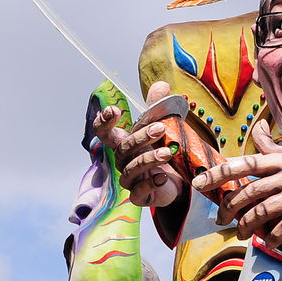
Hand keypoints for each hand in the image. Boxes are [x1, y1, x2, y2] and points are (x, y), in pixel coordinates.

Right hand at [93, 80, 184, 207]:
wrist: (178, 181)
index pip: (105, 133)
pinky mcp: (141, 196)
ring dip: (148, 159)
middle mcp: (123, 161)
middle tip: (160, 128)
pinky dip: (150, 184)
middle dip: (140, 137)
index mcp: (125, 143)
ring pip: (131, 169)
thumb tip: (161, 85)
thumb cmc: (163, 151)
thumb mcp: (163, 129)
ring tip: (168, 152)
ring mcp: (130, 180)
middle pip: (122, 148)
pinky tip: (163, 177)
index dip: (104, 123)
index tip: (114, 111)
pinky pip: (138, 192)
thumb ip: (158, 108)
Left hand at [191, 120, 281, 247]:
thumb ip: (270, 146)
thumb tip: (259, 126)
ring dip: (247, 225)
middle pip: (250, 191)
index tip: (198, 183)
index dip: (219, 173)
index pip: (245, 164)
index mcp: (280, 161)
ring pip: (264, 211)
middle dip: (229, 208)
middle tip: (220, 220)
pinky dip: (272, 237)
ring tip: (241, 233)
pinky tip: (267, 241)